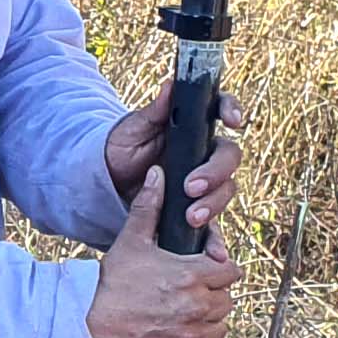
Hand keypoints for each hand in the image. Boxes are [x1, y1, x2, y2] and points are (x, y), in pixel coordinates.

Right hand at [86, 171, 241, 337]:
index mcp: (193, 274)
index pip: (231, 270)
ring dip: (206, 322)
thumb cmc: (106, 286)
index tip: (203, 272)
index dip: (217, 269)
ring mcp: (193, 336)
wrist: (84, 330)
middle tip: (185, 294)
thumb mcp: (130, 242)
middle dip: (211, 295)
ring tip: (180, 316)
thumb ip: (149, 208)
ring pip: (219, 327)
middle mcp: (199, 306)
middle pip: (227, 299)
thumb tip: (158, 174)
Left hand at [105, 81, 244, 237]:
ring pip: (225, 190)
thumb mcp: (131, 130)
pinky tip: (214, 253)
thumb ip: (153, 112)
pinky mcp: (198, 210)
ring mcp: (204, 182)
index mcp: (192, 127)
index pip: (221, 111)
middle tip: (191, 186)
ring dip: (214, 204)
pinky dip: (216, 239)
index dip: (232, 111)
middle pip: (228, 158)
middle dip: (215, 172)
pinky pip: (216, 225)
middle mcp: (204, 154)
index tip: (232, 121)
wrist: (105, 186)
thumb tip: (170, 85)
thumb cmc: (118, 150)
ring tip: (192, 217)